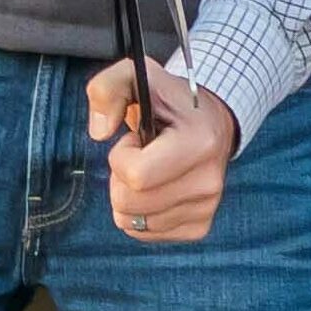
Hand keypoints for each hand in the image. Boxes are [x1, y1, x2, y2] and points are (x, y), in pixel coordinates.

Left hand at [84, 59, 239, 243]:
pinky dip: (140, 213)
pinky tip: (155, 188)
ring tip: (149, 170)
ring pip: (134, 223)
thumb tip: (99, 131)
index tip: (134, 139)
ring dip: (129, 197)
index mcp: (199, 143)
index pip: (136, 176)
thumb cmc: (170, 101)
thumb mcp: (137, 77)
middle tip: (140, 155)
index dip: (120, 157)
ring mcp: (206, 207)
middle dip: (120, 179)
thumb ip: (107, 90)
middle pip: (129, 204)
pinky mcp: (199, 226)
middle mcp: (208, 181)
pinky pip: (146, 233)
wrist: (211, 122)